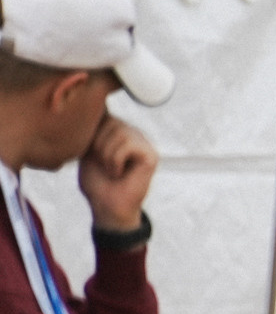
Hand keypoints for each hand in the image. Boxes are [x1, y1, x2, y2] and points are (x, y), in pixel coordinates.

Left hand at [80, 114, 156, 231]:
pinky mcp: (151, 155)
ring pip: (118, 133)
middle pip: (110, 121)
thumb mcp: (87, 150)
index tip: (91, 155)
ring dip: (106, 156)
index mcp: (119, 130)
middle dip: (98, 145)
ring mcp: (144, 142)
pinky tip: (120, 173)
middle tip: (103, 165)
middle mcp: (133, 133)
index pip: (103, 114)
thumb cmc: (96, 182)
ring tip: (111, 170)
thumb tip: (100, 106)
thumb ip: (94, 129)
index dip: (92, 134)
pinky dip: (115, 161)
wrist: (106, 207)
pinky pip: (127, 145)